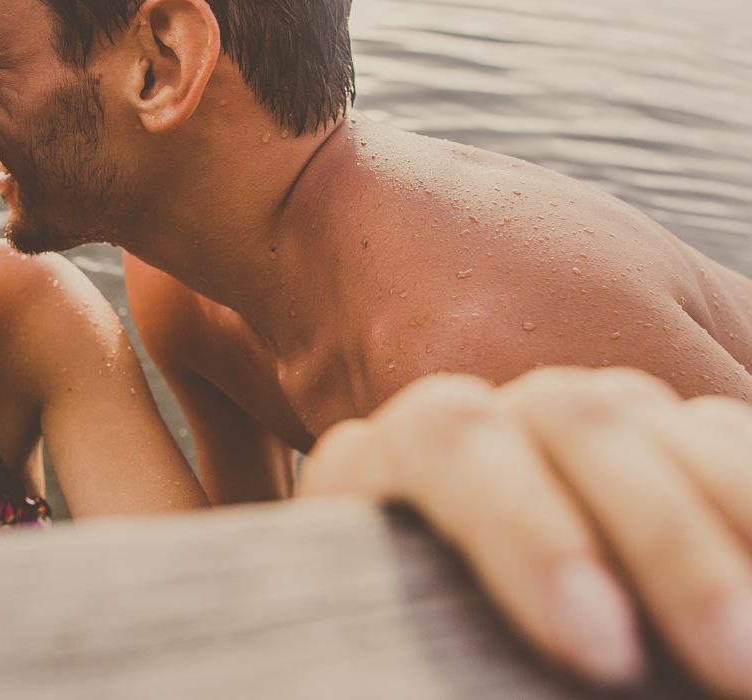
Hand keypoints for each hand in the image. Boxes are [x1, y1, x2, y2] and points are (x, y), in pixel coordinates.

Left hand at [299, 366, 751, 696]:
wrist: (454, 653)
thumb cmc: (397, 660)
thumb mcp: (404, 655)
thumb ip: (445, 651)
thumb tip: (548, 661)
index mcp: (382, 464)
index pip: (450, 441)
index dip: (526, 528)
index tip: (599, 649)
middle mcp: (486, 425)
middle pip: (574, 422)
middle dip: (663, 543)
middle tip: (733, 659)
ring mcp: (572, 424)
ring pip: (666, 431)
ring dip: (734, 521)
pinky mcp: (654, 445)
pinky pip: (723, 442)